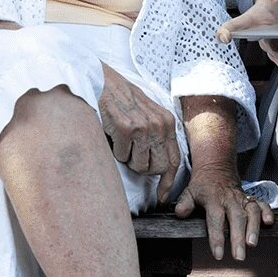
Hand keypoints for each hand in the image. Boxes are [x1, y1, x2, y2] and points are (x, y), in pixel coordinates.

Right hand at [98, 63, 180, 188]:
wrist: (103, 82)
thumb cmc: (123, 99)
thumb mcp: (149, 113)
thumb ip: (158, 135)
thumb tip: (160, 165)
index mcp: (167, 122)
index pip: (174, 159)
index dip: (168, 181)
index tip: (163, 195)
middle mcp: (159, 125)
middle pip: (157, 167)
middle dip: (144, 168)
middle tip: (133, 156)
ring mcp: (143, 127)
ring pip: (139, 165)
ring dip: (129, 159)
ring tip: (123, 141)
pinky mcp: (126, 129)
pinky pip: (122, 156)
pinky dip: (116, 150)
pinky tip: (114, 134)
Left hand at [173, 166, 272, 261]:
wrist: (216, 168)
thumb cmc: (202, 185)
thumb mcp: (189, 192)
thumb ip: (184, 204)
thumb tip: (180, 213)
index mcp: (213, 199)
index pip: (215, 220)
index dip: (217, 237)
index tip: (218, 253)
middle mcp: (229, 199)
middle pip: (236, 218)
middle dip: (238, 238)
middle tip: (239, 256)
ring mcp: (242, 198)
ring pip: (251, 212)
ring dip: (254, 228)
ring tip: (252, 244)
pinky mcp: (251, 198)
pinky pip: (262, 204)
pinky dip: (267, 212)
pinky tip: (269, 223)